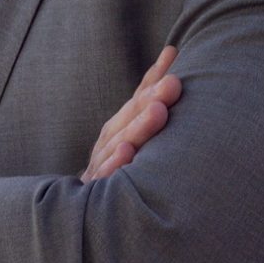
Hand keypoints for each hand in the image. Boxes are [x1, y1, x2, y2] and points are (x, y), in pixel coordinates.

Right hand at [80, 45, 180, 182]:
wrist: (88, 213)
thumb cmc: (119, 164)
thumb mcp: (135, 128)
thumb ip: (151, 93)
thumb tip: (172, 50)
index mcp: (121, 126)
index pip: (139, 98)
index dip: (155, 78)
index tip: (175, 56)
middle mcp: (110, 140)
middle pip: (131, 117)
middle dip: (152, 99)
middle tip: (174, 84)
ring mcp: (102, 163)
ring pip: (121, 142)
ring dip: (139, 127)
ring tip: (159, 112)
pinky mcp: (96, 188)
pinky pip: (106, 176)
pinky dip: (115, 164)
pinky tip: (128, 153)